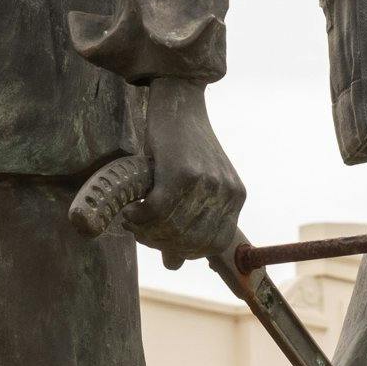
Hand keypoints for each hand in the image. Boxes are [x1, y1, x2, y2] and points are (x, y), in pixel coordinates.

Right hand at [131, 78, 246, 264]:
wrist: (179, 100)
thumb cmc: (182, 143)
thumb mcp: (192, 183)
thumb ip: (187, 221)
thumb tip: (174, 265)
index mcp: (235, 197)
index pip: (214, 245)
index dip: (185, 251)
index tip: (163, 244)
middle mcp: (226, 193)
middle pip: (191, 243)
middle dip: (162, 243)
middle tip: (140, 232)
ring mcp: (207, 184)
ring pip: (172, 230)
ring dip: (146, 232)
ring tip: (133, 220)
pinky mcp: (183, 174)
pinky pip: (157, 213)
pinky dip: (139, 217)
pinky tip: (131, 210)